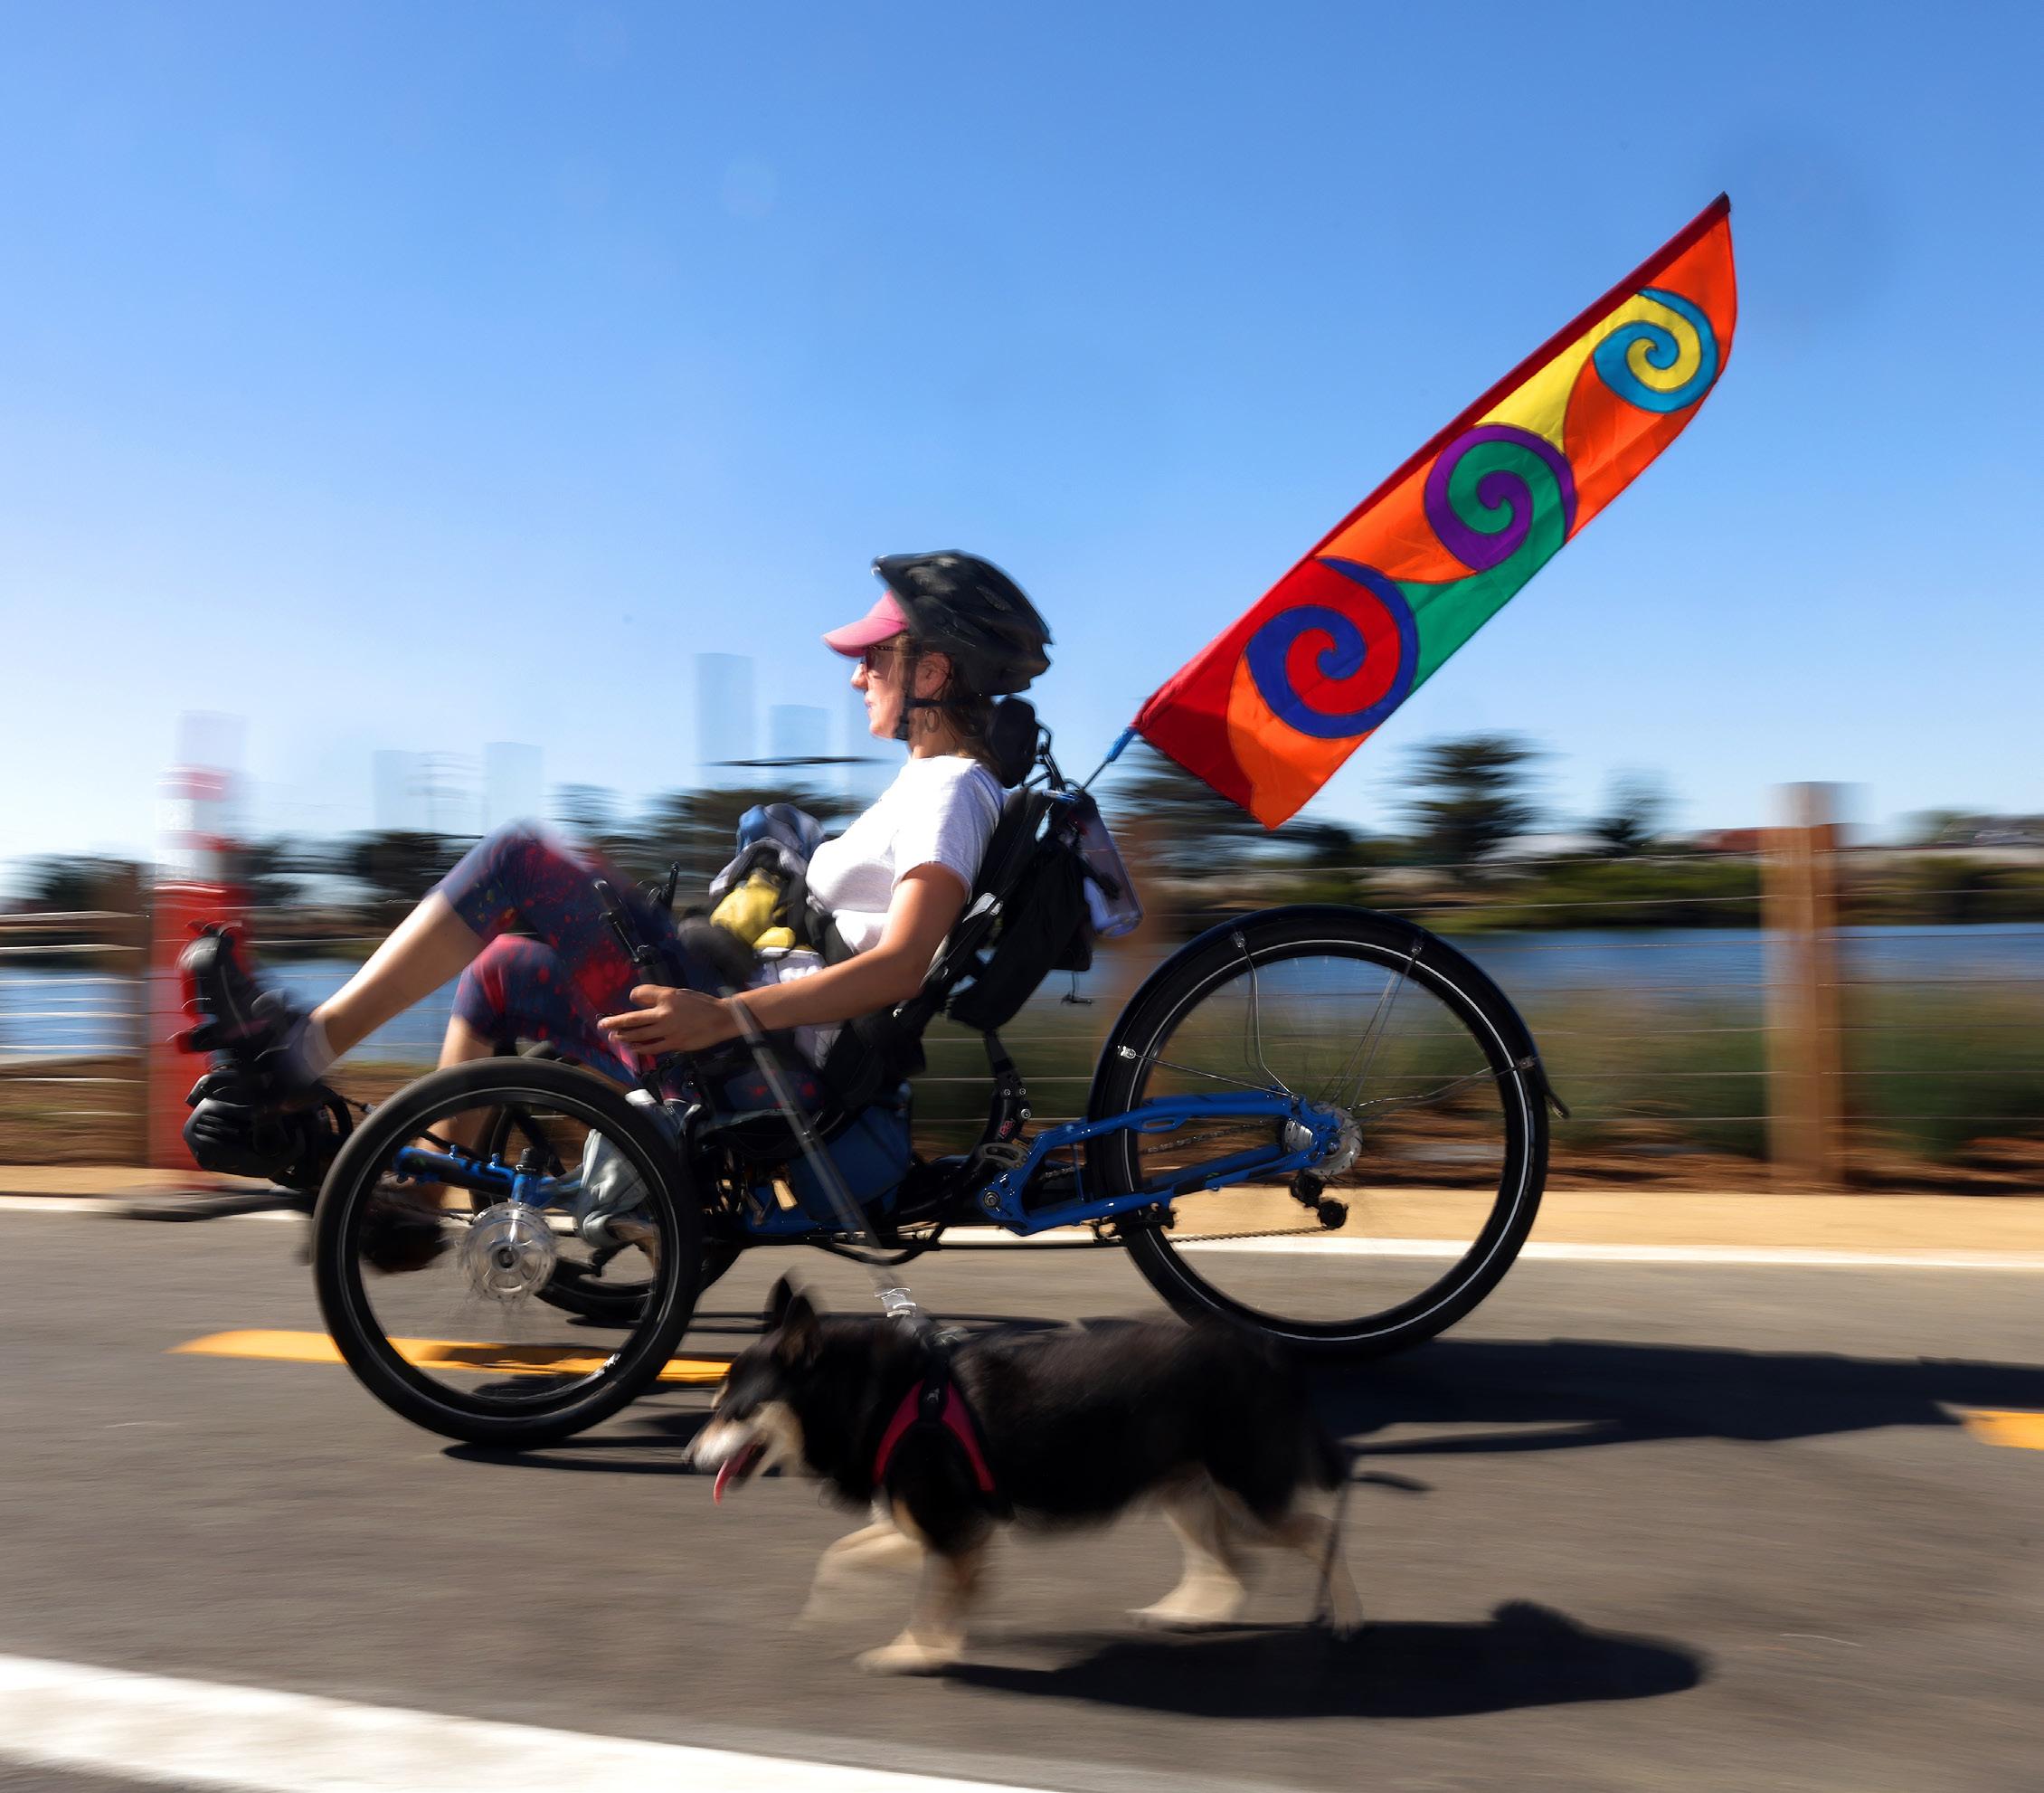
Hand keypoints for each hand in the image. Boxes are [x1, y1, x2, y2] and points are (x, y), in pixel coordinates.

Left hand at [598, 985, 737, 1055]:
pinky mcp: (675, 1044)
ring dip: (625, 1037)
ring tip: (615, 1037)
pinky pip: (653, 1048)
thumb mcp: (679, 993)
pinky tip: (633, 1048)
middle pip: (634, 1020)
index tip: (628, 1002)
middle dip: (616, 1023)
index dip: (634, 998)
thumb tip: (636, 999)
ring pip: (641, 1036)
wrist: (722, 1019)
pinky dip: (640, 1048)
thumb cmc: (701, 1004)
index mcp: (666, 998)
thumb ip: (657, 996)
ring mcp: (669, 1032)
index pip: (641, 996)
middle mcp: (665, 1014)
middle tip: (603, 1025)